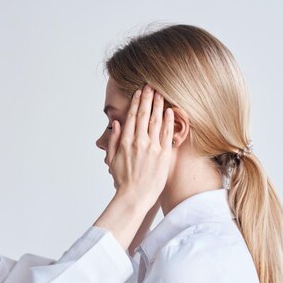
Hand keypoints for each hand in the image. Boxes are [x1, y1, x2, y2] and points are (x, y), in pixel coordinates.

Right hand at [94, 85, 172, 249]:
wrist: (135, 196)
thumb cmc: (123, 180)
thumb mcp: (112, 159)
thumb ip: (114, 140)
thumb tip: (117, 124)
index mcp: (126, 142)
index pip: (132, 117)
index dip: (136, 103)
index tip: (139, 92)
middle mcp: (139, 142)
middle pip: (144, 115)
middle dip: (148, 99)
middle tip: (150, 86)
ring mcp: (153, 147)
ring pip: (156, 121)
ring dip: (158, 105)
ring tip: (160, 93)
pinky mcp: (164, 155)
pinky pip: (167, 134)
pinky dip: (168, 121)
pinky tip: (170, 111)